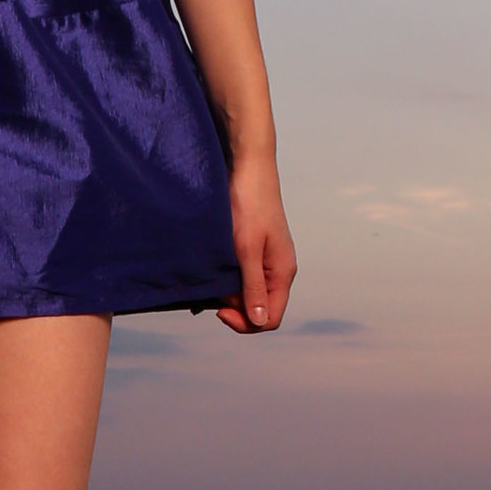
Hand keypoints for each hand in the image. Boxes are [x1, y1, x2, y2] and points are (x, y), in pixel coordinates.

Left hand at [219, 155, 296, 334]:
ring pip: (248, 290)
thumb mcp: (247, 248)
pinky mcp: (254, 248)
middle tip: (210, 293)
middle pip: (258, 307)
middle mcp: (277, 269)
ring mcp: (266, 259)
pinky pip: (242, 273)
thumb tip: (260, 321)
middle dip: (234, 307)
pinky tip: (211, 269)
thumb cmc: (249, 203)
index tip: (220, 310)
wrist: (248, 167)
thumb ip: (253, 286)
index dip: (245, 323)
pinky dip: (227, 276)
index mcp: (282, 272)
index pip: (270, 318)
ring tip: (208, 279)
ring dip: (228, 291)